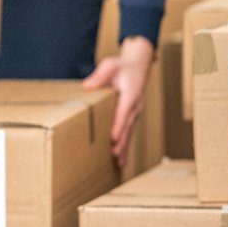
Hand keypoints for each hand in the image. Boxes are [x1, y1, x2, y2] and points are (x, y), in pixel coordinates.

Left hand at [83, 36, 154, 165]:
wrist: (139, 63)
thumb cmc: (123, 65)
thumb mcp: (110, 65)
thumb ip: (100, 75)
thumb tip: (88, 85)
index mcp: (130, 96)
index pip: (123, 114)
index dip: (118, 126)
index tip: (113, 138)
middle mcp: (135, 107)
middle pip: (127, 127)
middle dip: (121, 143)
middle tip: (115, 157)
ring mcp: (135, 112)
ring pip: (129, 132)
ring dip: (125, 148)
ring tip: (120, 163)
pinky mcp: (132, 115)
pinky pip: (128, 131)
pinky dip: (125, 144)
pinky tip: (121, 158)